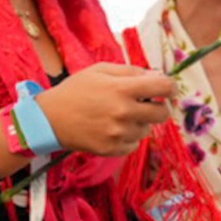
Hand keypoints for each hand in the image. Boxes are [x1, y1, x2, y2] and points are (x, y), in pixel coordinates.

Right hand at [35, 63, 176, 156]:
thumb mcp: (100, 70)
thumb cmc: (75, 90)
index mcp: (123, 89)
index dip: (170, 87)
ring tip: (118, 117)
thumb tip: (158, 76)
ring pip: (147, 130)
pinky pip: (134, 144)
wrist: (49, 119)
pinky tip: (112, 129)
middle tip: (147, 104)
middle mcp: (125, 112)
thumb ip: (131, 71)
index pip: (163, 87)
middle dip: (159, 107)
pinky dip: (128, 137)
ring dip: (139, 123)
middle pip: (163, 113)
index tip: (167, 88)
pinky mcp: (113, 150)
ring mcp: (119, 133)